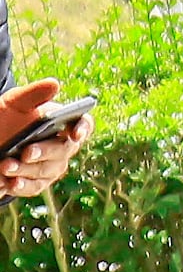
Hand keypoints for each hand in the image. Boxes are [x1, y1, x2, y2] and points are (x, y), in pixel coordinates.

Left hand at [0, 86, 77, 201]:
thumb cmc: (7, 117)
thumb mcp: (14, 103)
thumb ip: (33, 94)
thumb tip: (54, 84)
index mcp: (64, 123)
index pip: (84, 124)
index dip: (83, 129)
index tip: (75, 134)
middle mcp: (63, 146)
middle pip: (62, 151)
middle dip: (44, 153)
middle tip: (26, 152)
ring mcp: (52, 166)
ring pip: (46, 171)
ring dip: (26, 170)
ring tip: (5, 166)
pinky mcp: (38, 182)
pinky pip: (34, 187)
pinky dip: (22, 186)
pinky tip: (9, 183)